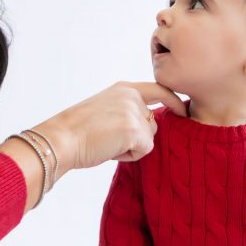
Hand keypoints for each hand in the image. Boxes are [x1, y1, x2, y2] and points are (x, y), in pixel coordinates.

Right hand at [33, 81, 186, 174]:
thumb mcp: (106, 108)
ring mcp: (134, 112)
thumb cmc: (77, 131)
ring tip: (107, 142)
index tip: (183, 110)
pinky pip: (144, 150)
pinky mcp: (135, 130)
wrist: (61, 139)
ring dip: (132, 147)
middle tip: (109, 138)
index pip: (158, 90)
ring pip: (149, 138)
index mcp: (123, 88)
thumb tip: (149, 124)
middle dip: (137, 137)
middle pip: (153, 123)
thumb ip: (127, 110)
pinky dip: (128, 156)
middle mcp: (131, 96)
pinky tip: (109, 150)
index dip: (172, 101)